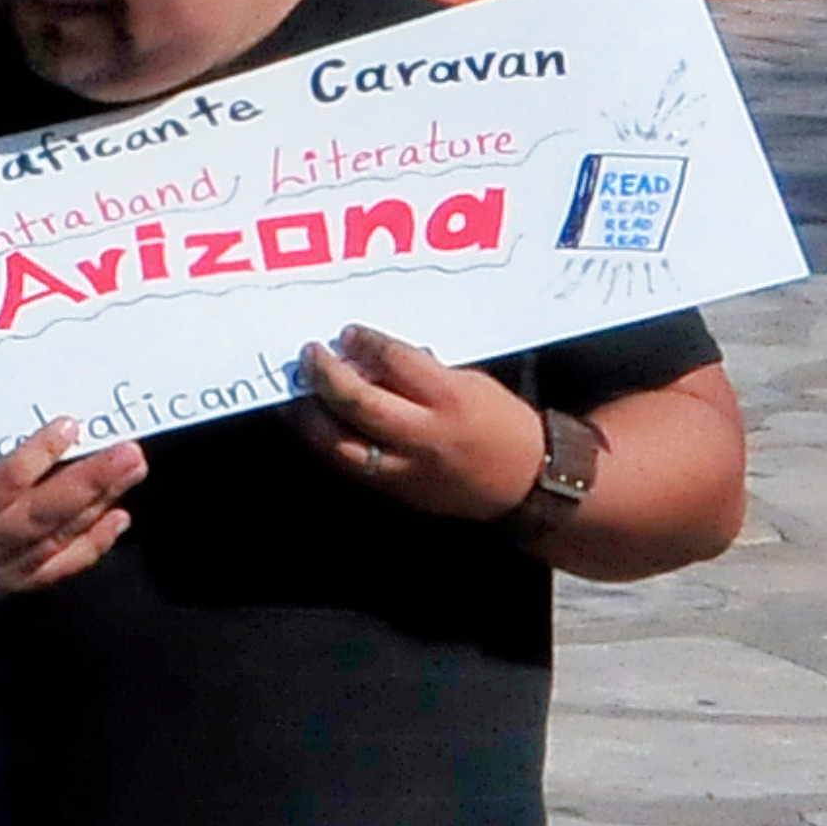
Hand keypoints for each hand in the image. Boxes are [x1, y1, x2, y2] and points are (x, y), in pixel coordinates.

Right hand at [0, 419, 140, 595]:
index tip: (67, 428)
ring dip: (98, 503)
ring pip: (56, 536)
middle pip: (42, 512)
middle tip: (127, 455)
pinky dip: (91, 544)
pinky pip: (58, 566)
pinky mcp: (10, 585)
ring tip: (131, 472)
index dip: (36, 456)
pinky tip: (116, 520)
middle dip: (89, 481)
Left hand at [290, 326, 540, 518]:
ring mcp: (409, 468)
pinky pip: (352, 466)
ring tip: (298, 392)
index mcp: (451, 399)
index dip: (365, 343)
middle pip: (360, 402)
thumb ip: (420, 371)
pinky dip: (327, 442)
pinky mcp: (399, 492)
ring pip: (343, 443)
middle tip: (310, 354)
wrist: (529, 482)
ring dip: (311, 415)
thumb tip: (368, 356)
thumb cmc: (501, 422)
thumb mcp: (470, 383)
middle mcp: (426, 435)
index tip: (347, 333)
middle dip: (327, 375)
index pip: (396, 361)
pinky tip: (314, 424)